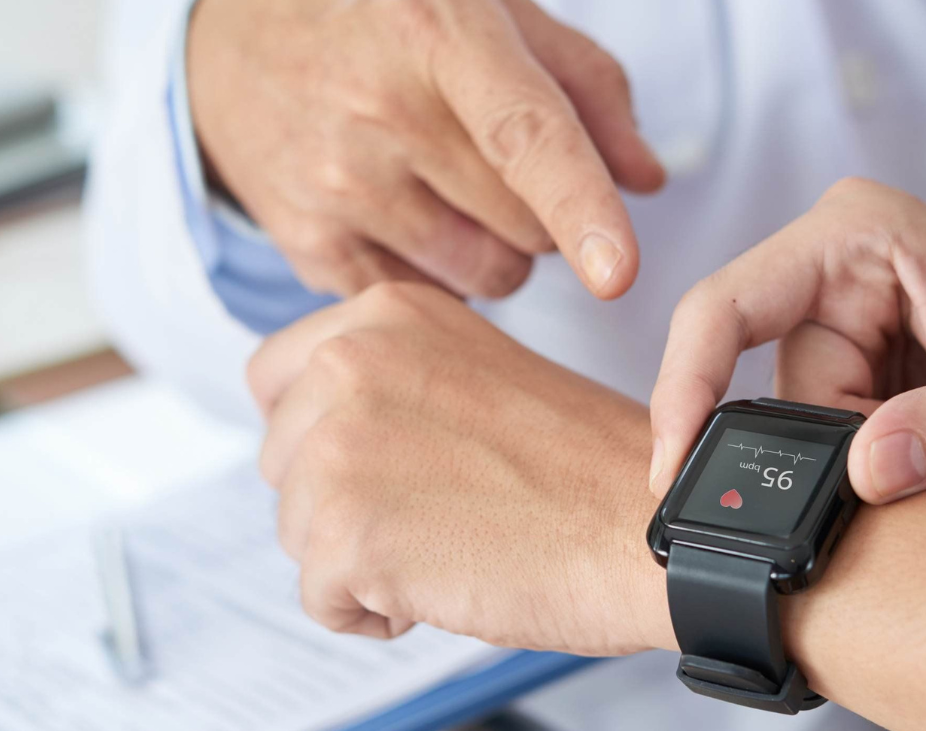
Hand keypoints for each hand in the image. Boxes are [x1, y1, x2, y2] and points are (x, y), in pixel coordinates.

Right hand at [189, 0, 663, 299]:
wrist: (224, 42)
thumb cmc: (374, 14)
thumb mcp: (481, 3)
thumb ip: (584, 81)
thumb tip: (648, 179)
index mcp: (434, 28)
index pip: (525, 134)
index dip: (582, 206)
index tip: (620, 274)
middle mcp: (378, 110)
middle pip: (528, 224)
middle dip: (545, 211)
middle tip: (500, 162)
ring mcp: (335, 186)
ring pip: (490, 272)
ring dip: (501, 247)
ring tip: (451, 186)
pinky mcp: (311, 247)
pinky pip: (431, 298)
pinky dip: (445, 272)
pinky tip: (407, 214)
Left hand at [247, 282, 674, 653]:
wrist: (648, 527)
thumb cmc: (587, 466)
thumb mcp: (475, 372)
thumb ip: (391, 378)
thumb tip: (320, 420)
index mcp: (387, 314)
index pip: (276, 377)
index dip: (315, 432)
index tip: (359, 458)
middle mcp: (352, 364)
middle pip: (281, 459)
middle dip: (340, 497)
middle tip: (433, 504)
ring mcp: (341, 444)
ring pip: (297, 532)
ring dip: (361, 554)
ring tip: (451, 538)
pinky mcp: (347, 531)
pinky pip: (321, 598)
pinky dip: (376, 610)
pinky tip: (445, 581)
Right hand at [649, 179, 925, 502]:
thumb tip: (861, 472)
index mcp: (852, 237)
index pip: (727, 304)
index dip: (686, 381)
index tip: (671, 462)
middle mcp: (828, 271)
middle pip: (760, 377)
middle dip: (816, 443)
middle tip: (895, 468)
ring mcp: (834, 318)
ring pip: (788, 418)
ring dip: (847, 457)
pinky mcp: (844, 363)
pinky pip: (812, 431)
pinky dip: (852, 464)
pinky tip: (910, 457)